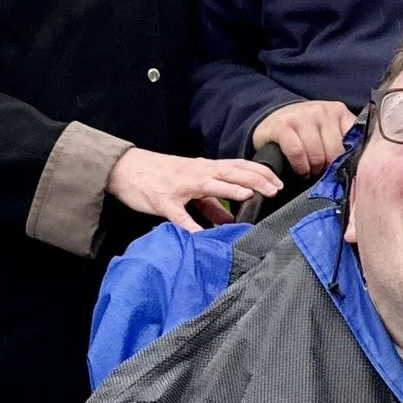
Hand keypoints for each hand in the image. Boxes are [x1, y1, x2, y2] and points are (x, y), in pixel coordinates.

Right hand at [105, 145, 281, 227]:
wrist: (125, 169)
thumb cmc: (159, 176)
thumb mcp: (189, 186)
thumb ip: (210, 203)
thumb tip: (231, 219)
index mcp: (203, 169)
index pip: (236, 167)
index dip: (258, 173)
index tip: (276, 182)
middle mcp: (195, 173)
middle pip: (230, 172)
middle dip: (254, 179)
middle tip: (274, 189)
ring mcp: (179, 187)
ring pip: (209, 184)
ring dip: (230, 189)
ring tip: (249, 195)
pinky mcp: (163, 202)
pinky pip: (179, 216)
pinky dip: (192, 225)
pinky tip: (204, 235)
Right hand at [249, 99, 358, 178]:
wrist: (274, 118)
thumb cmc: (307, 130)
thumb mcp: (330, 129)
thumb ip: (345, 139)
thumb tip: (361, 164)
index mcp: (338, 111)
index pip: (354, 139)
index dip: (350, 159)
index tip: (344, 168)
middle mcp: (321, 110)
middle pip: (335, 151)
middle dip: (330, 168)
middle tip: (324, 173)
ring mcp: (301, 116)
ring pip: (316, 154)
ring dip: (314, 170)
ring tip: (312, 173)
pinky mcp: (282, 125)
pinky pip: (297, 152)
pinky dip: (300, 166)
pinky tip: (301, 171)